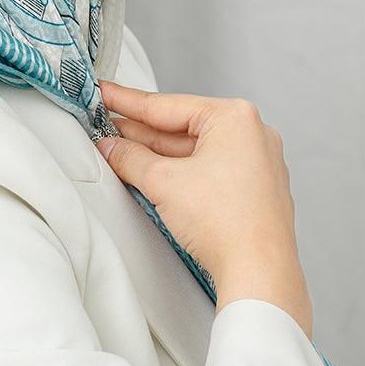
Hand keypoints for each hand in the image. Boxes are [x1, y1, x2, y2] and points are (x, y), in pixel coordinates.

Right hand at [95, 80, 310, 327]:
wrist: (259, 271)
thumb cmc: (228, 223)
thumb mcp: (163, 182)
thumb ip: (130, 158)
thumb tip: (111, 148)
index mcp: (236, 117)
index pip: (167, 105)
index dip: (127, 102)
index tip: (105, 94)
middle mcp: (253, 134)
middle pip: (182, 128)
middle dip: (141, 133)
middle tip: (105, 129)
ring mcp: (257, 163)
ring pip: (196, 152)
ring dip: (159, 156)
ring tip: (123, 155)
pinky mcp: (255, 190)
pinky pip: (210, 171)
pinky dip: (182, 174)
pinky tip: (157, 179)